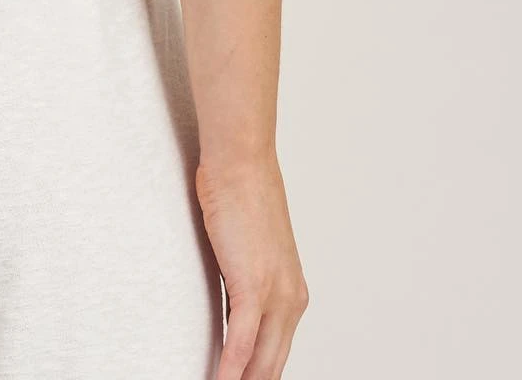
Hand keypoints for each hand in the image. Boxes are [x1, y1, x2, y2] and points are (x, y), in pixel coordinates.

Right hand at [196, 149, 308, 379]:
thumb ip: (244, 280)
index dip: (260, 374)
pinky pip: (241, 342)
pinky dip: (229, 368)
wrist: (241, 162)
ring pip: (261, 361)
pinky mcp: (253, 287)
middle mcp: (291, 299)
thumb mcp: (248, 248)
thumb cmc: (240, 193)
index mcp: (292, 291)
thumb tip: (229, 303)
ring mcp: (276, 295)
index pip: (276, 351)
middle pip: (273, 364)